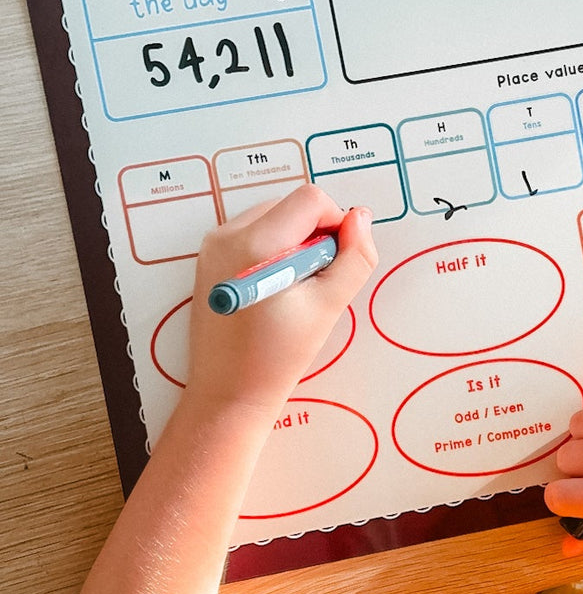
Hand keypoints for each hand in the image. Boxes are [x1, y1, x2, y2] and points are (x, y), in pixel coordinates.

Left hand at [185, 184, 376, 418]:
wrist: (228, 393)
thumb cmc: (278, 356)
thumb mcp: (328, 306)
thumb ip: (354, 257)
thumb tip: (361, 218)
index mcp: (256, 245)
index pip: (311, 200)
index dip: (335, 224)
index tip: (334, 262)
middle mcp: (227, 235)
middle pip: (291, 205)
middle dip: (314, 234)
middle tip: (313, 282)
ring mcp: (213, 244)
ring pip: (275, 216)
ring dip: (295, 241)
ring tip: (293, 288)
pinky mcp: (209, 256)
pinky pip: (254, 232)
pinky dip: (274, 249)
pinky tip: (274, 289)